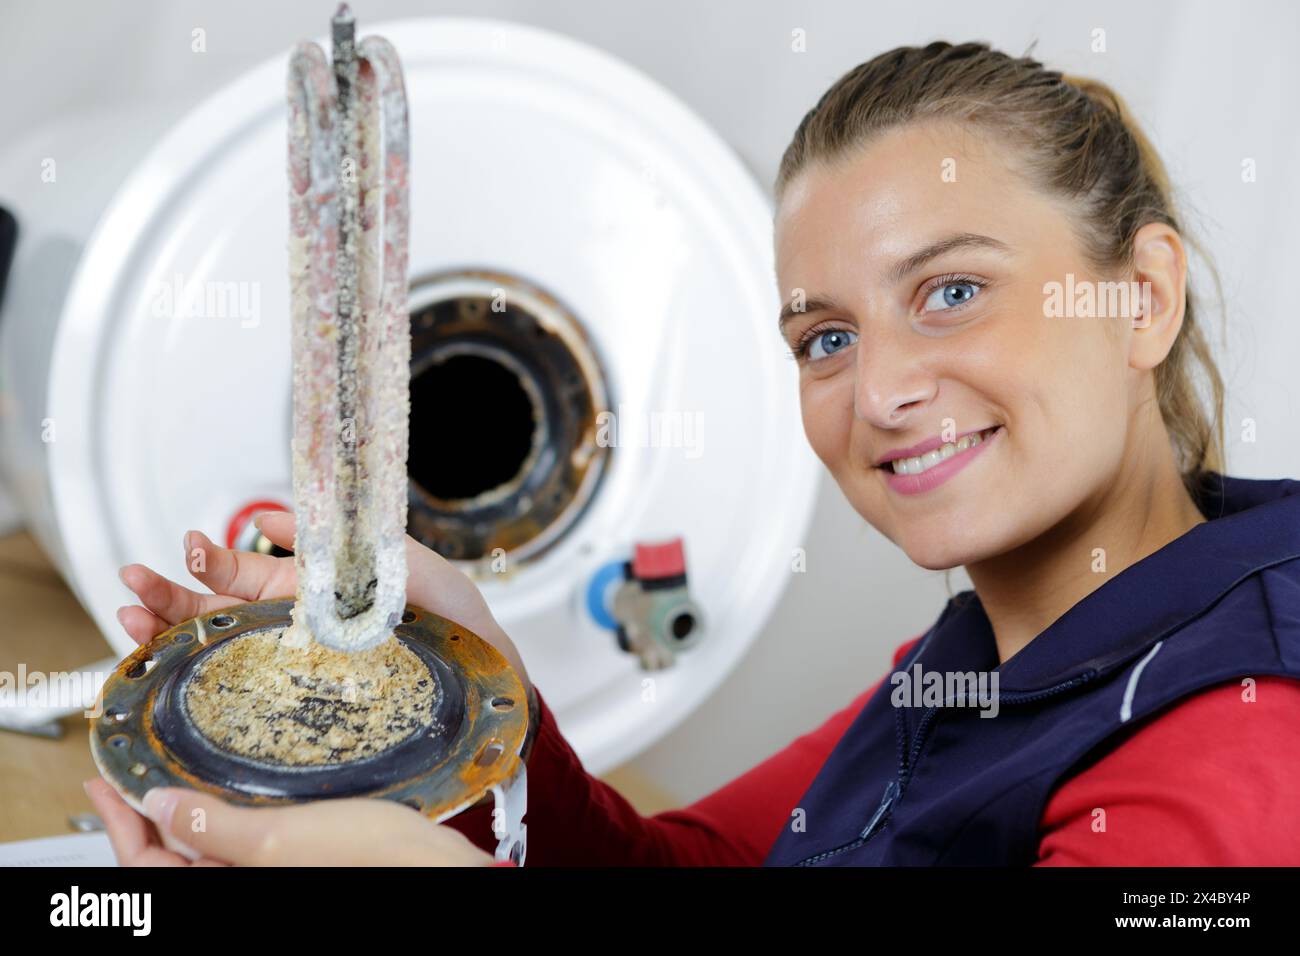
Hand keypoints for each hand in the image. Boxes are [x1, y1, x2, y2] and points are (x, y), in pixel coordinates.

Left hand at [84, 778, 495, 865]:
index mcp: (228, 893)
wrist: (437, 868)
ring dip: (191, 808)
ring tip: (179, 767)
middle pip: (174, 856)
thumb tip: (158, 805)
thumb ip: (211, 827)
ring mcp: (273, 874)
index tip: (101, 782)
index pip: (146, 866)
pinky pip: (249, 838)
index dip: (117, 822)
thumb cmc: (373, 866)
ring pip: (211, 845)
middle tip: (132, 770)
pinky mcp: (302, 859)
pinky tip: (240, 779)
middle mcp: (245, 885)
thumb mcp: (278, 840)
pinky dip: (234, 809)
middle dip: (149, 813)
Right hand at [115, 511, 531, 692]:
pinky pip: (245, 689)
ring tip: (131, 618)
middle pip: (210, 612)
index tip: (190, 544)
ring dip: (167, 633)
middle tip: (129, 583)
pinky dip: (203, 674)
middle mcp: (288, 627)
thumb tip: (271, 516)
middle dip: (164, 597)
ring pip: (214, 649)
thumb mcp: (390, 555)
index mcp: (303, 589)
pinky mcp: (303, 694)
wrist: (482, 655)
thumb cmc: (444, 608)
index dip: (207, 559)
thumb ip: (329, 536)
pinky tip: (171, 662)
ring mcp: (292, 661)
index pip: (237, 573)